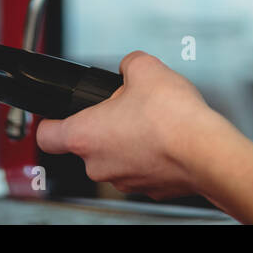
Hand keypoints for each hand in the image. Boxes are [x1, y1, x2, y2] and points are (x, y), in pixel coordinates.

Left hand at [35, 51, 225, 200]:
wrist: (207, 151)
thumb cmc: (173, 118)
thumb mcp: (145, 68)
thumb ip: (128, 63)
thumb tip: (130, 66)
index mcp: (85, 136)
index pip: (46, 135)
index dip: (50, 121)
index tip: (56, 116)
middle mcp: (99, 165)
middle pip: (87, 143)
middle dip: (104, 123)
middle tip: (126, 106)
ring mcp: (124, 181)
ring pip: (116, 157)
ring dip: (128, 139)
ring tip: (152, 120)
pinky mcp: (150, 189)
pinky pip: (141, 167)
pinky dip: (150, 154)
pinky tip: (167, 137)